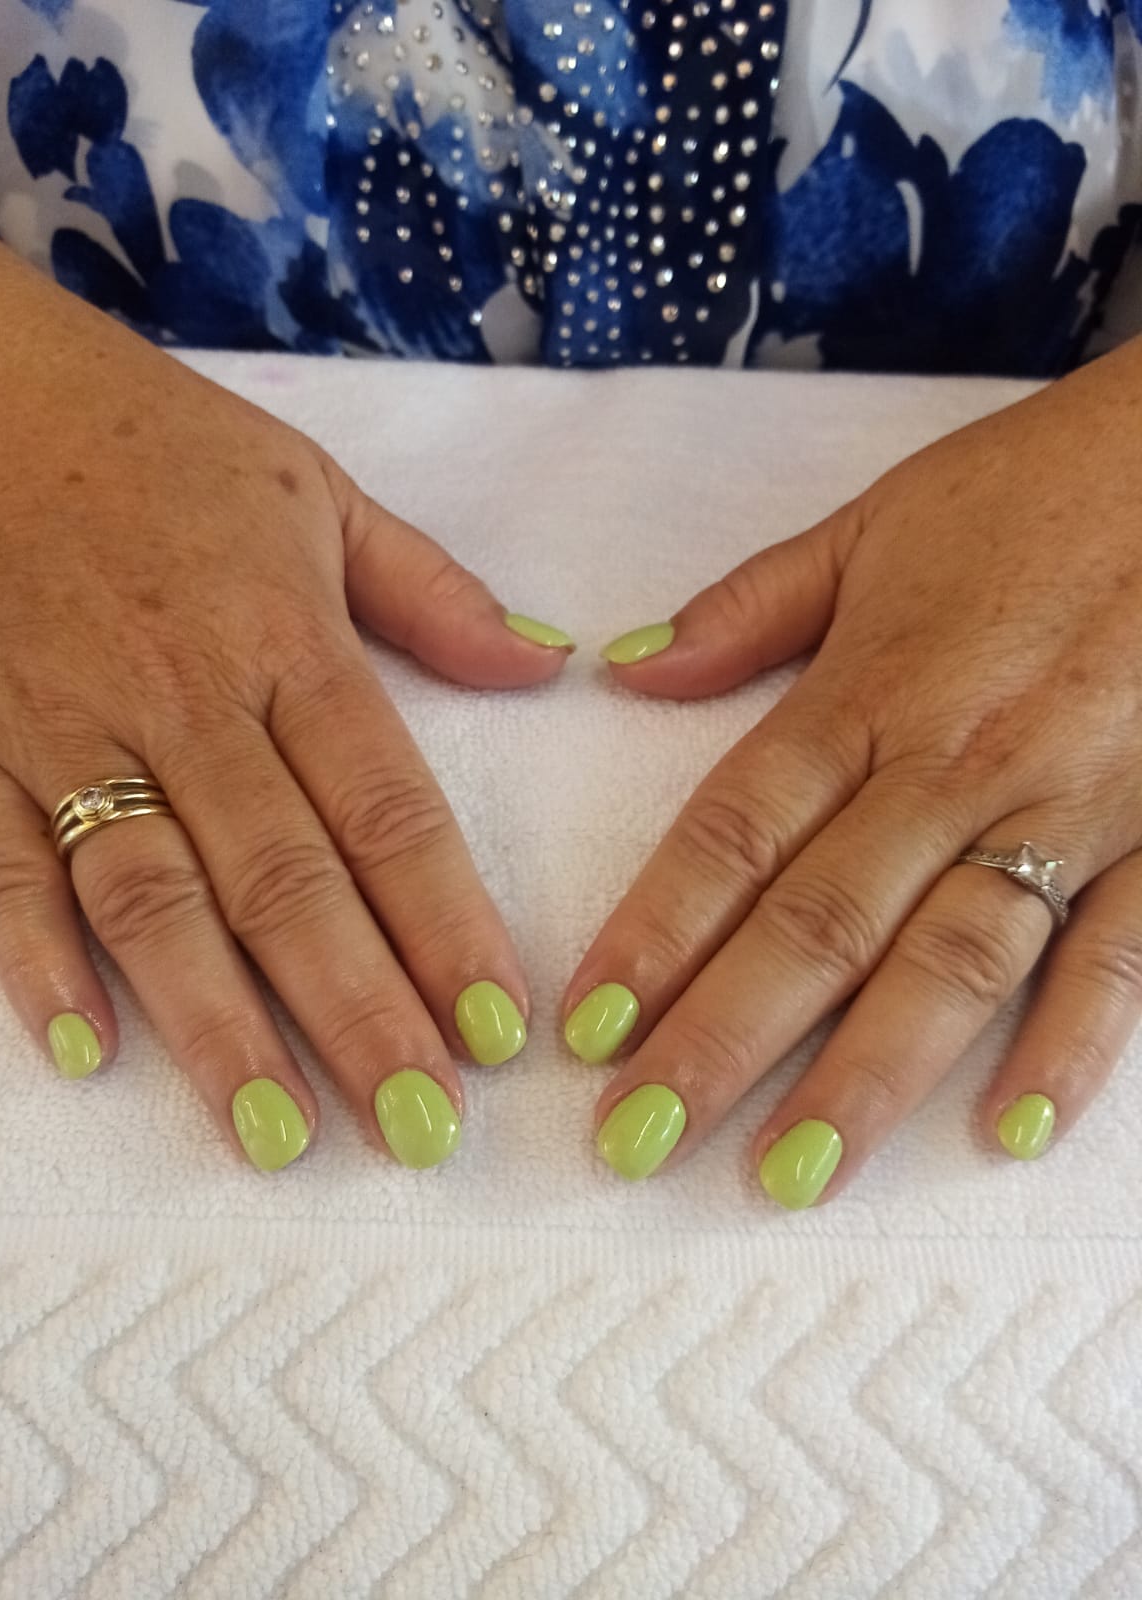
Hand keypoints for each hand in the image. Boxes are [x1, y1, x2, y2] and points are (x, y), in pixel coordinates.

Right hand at [0, 216, 572, 1171]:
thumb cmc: (152, 443)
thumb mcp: (313, 492)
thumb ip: (431, 593)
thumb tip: (548, 664)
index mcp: (282, 638)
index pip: (382, 807)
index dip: (444, 922)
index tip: (499, 1028)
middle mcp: (182, 700)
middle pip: (282, 879)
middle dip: (357, 1012)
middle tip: (417, 1130)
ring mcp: (67, 731)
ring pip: (151, 898)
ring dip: (218, 1023)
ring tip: (279, 1132)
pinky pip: (2, 868)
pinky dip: (36, 961)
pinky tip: (91, 1051)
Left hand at [567, 337, 1141, 1203]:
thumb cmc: (1036, 490)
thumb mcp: (877, 524)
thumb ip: (748, 608)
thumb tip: (624, 669)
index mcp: (872, 689)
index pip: (738, 832)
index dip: (656, 933)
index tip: (590, 1028)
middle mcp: (958, 764)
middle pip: (823, 920)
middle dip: (726, 1039)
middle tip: (644, 1140)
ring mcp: (1067, 807)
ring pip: (954, 959)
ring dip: (869, 1074)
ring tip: (791, 1173)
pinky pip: (1117, 953)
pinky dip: (1073, 1041)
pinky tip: (1012, 1128)